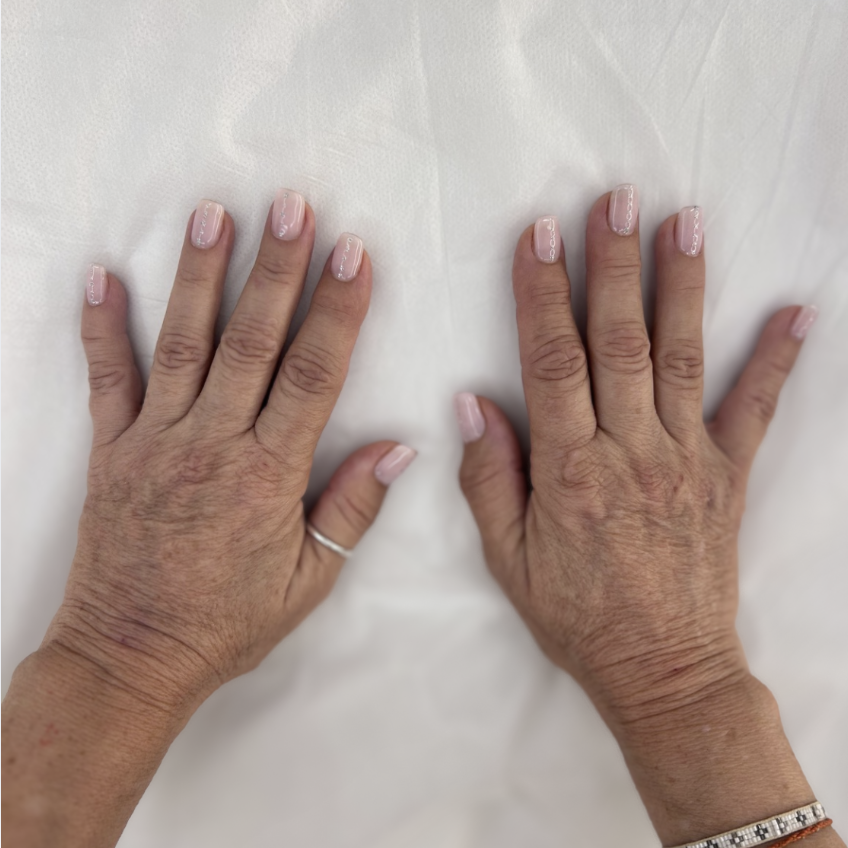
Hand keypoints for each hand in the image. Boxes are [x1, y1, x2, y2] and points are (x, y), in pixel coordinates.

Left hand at [51, 194, 415, 709]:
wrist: (131, 657)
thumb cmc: (226, 623)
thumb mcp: (309, 580)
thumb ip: (353, 508)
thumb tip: (400, 448)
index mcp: (267, 474)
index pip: (314, 375)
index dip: (337, 310)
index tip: (353, 255)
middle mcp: (211, 444)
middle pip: (252, 341)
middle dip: (277, 268)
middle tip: (292, 207)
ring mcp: (155, 441)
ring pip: (182, 343)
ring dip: (200, 274)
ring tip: (214, 215)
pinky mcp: (111, 449)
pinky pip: (105, 378)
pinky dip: (100, 325)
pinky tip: (101, 275)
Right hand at [456, 188, 833, 842]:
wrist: (664, 671)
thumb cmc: (578, 618)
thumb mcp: (507, 560)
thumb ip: (488, 477)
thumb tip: (473, 403)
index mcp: (568, 470)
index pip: (551, 361)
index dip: (543, 293)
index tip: (540, 236)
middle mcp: (630, 451)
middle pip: (618, 340)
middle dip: (613, 264)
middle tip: (614, 199)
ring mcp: (686, 459)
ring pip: (681, 356)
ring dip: (681, 284)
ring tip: (683, 220)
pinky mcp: (728, 476)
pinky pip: (755, 409)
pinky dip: (778, 358)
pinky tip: (797, 309)